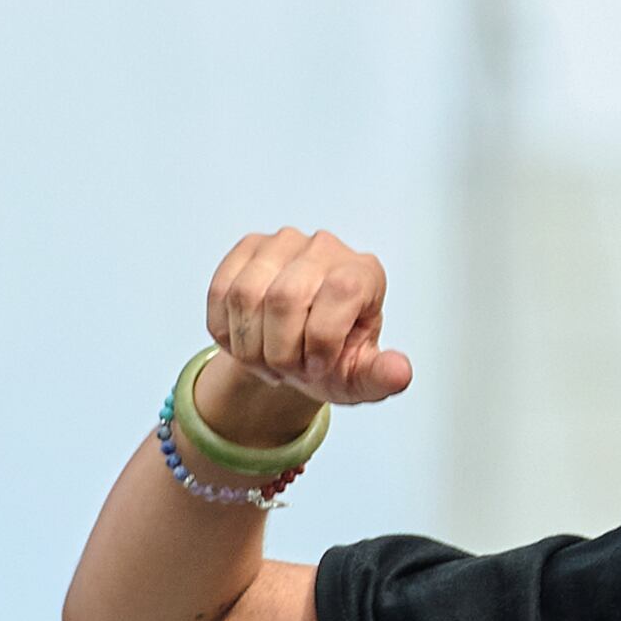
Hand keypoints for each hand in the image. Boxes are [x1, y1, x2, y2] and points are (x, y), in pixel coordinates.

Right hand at [201, 229, 412, 437]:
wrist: (299, 350)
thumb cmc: (335, 359)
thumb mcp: (362, 378)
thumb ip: (382, 378)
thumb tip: (399, 373)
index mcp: (364, 273)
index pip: (340, 292)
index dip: (322, 342)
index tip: (319, 368)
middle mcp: (325, 248)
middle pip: (285, 297)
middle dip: (280, 350)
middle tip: (287, 371)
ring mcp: (283, 243)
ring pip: (246, 295)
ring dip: (249, 344)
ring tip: (266, 362)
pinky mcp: (248, 249)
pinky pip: (220, 292)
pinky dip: (225, 331)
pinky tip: (244, 345)